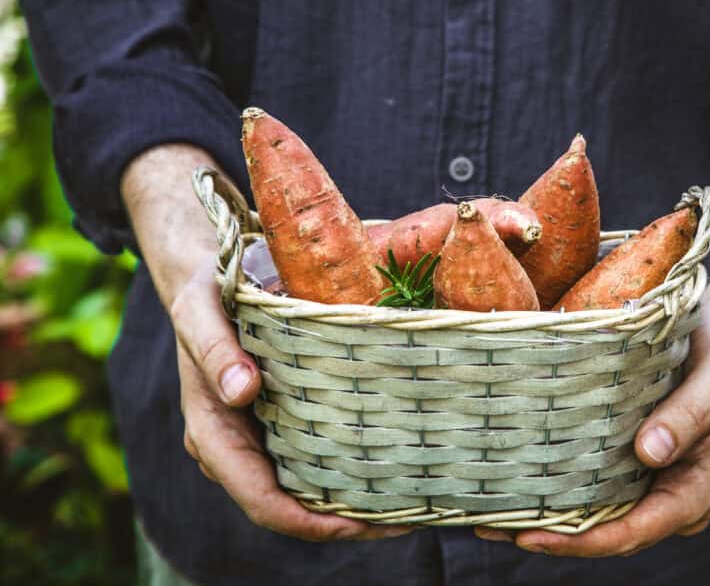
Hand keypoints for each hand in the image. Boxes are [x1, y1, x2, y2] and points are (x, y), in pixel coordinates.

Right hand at [170, 258, 414, 541]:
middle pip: (291, 506)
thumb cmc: (205, 296)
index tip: (358, 524)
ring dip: (352, 504)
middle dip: (345, 522)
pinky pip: (313, 460)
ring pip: (304, 490)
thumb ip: (216, 352)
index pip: (261, 499)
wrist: (206, 281)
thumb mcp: (203, 314)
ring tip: (411, 503)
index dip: (310, 522)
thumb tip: (241, 391)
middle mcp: (236, 448)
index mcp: (213, 433)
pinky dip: (348, 472)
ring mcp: (258, 438)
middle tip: (408, 517)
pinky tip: (390, 467)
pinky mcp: (279, 422)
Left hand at [475, 299, 709, 555]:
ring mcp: (655, 483)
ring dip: (550, 521)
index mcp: (701, 486)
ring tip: (490, 517)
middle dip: (555, 538)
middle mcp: (676, 496)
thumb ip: (692, 412)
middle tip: (492, 528)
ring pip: (600, 517)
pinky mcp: (635, 464)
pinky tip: (517, 486)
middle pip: (612, 533)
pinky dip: (559, 493)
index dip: (586, 541)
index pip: (640, 529)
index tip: (535, 536)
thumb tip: (649, 453)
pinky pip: (597, 489)